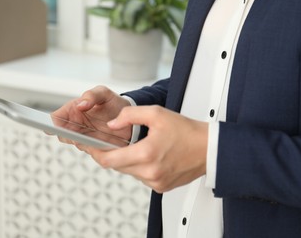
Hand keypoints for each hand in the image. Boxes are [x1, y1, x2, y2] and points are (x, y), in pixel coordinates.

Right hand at [51, 86, 132, 145]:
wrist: (129, 118)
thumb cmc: (113, 103)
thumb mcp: (104, 93)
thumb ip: (91, 95)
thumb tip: (80, 105)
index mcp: (72, 110)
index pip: (55, 118)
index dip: (51, 122)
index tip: (55, 125)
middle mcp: (75, 126)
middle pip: (62, 135)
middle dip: (67, 135)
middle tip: (75, 132)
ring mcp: (85, 138)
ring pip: (77, 144)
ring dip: (83, 142)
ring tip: (93, 136)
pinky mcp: (95, 148)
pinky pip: (91, 151)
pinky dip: (95, 148)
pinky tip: (103, 143)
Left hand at [86, 105, 208, 192]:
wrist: (209, 148)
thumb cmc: (187, 131)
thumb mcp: (156, 114)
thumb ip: (129, 115)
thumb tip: (112, 124)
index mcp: (146, 154)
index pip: (108, 160)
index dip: (95, 152)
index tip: (90, 146)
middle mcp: (150, 172)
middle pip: (117, 166)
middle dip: (112, 154)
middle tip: (111, 142)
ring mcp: (155, 182)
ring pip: (129, 172)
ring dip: (127, 160)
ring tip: (138, 146)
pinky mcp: (161, 186)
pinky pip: (141, 177)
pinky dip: (140, 167)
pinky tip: (150, 156)